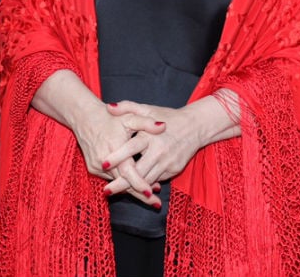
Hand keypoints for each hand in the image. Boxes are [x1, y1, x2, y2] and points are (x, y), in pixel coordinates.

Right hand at [69, 102, 164, 204]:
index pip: (128, 173)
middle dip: (140, 195)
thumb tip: (164, 126)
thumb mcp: (129, 117)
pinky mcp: (93, 169)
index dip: (140, 184)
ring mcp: (96, 167)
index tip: (152, 193)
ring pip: (117, 183)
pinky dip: (122, 182)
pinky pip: (111, 178)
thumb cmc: (109, 117)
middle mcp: (103, 162)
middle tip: (156, 204)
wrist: (84, 117)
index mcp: (114, 150)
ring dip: (132, 188)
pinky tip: (135, 183)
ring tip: (150, 194)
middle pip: (124, 184)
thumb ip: (147, 123)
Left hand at [101, 95, 239, 204]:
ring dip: (131, 188)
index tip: (103, 164)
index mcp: (150, 135)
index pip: (131, 148)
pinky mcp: (173, 171)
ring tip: (115, 192)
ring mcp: (167, 163)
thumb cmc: (168, 117)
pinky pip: (156, 180)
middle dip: (121, 183)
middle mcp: (159, 151)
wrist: (196, 127)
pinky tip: (133, 189)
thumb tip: (109, 106)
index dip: (117, 157)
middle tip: (106, 191)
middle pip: (138, 171)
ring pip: (147, 180)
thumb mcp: (148, 109)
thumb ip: (128, 107)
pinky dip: (145, 185)